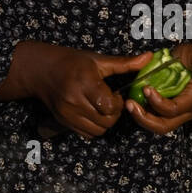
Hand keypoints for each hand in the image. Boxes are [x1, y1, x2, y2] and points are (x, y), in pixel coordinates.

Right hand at [0, 42, 153, 139]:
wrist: (42, 71)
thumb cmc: (72, 63)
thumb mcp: (98, 60)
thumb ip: (124, 63)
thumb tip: (149, 58)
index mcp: (85, 82)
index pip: (109, 105)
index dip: (118, 103)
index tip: (117, 95)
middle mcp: (74, 100)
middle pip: (106, 121)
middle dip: (115, 114)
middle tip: (112, 102)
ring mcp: (67, 114)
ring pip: (98, 130)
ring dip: (106, 122)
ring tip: (102, 108)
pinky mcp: (64, 122)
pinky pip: (88, 134)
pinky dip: (95, 127)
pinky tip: (93, 113)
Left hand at [125, 43, 191, 135]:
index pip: (174, 109)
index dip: (159, 103)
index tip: (146, 88)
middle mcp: (184, 111)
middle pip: (163, 126)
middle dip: (145, 119)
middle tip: (130, 104)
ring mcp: (173, 113)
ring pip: (156, 125)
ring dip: (140, 118)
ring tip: (129, 104)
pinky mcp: (164, 110)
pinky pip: (152, 117)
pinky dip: (141, 113)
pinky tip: (132, 102)